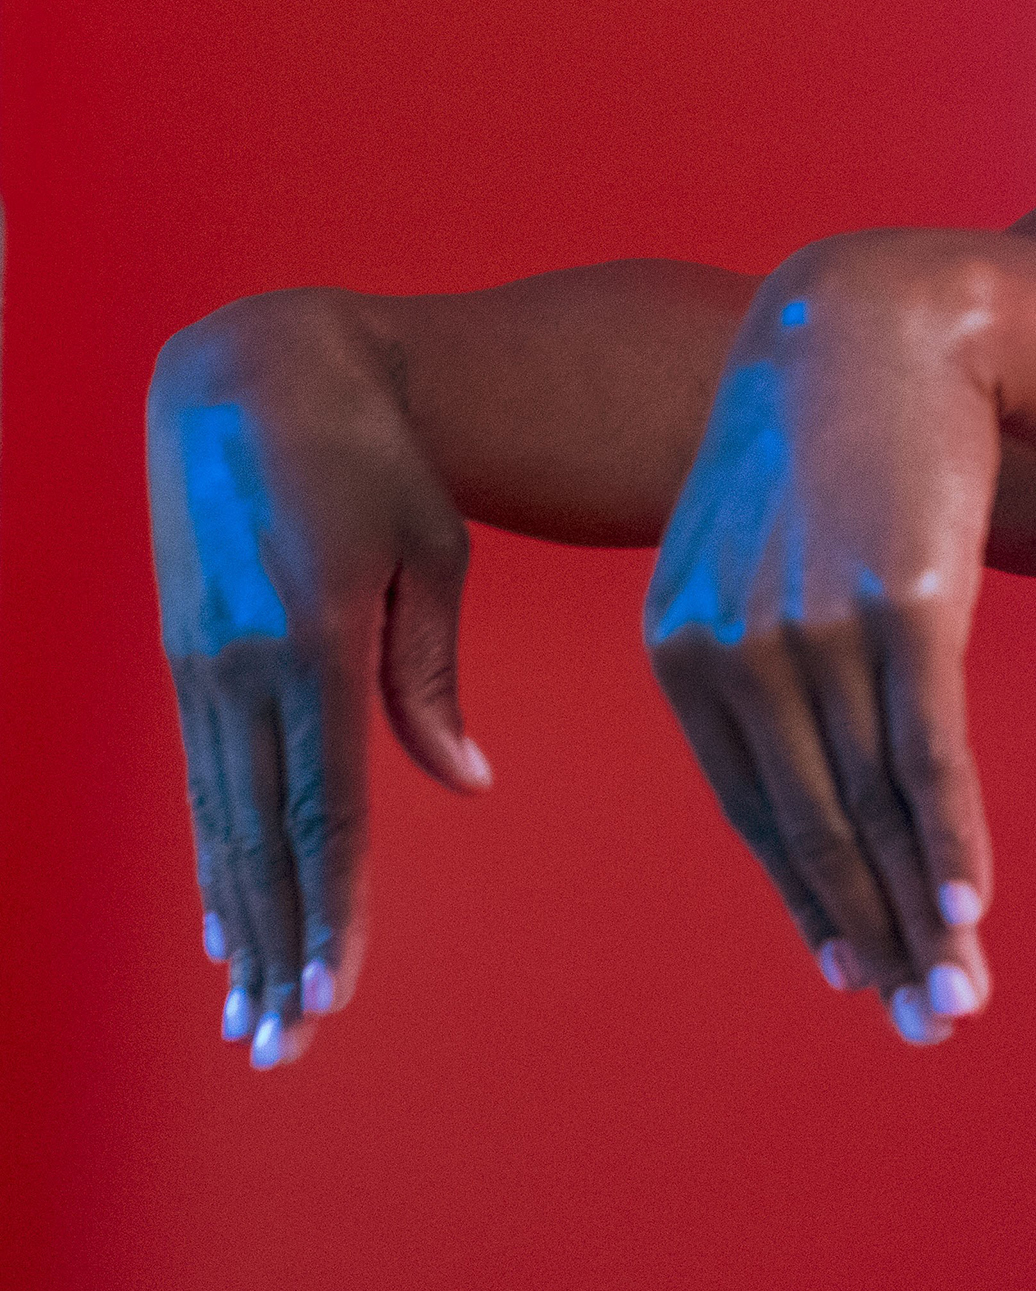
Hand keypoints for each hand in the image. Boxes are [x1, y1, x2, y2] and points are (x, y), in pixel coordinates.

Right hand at [147, 293, 493, 1068]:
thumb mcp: (426, 550)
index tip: (334, 993)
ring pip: (225, 825)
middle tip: (285, 1047)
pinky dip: (219, 859)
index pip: (327, 809)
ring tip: (253, 1014)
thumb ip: (429, 672)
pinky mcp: (187, 658)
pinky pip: (207, 781)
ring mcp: (204, 667)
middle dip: (280, 951)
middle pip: (266, 842)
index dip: (332, 909)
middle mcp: (246, 669)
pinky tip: (231, 922)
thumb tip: (463, 780)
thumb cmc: (373, 455)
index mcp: (315, 643)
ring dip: (243, 924)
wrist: (254, 373)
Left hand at [645, 233, 998, 1043]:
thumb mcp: (759, 543)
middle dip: (873, 941)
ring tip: (960, 996)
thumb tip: (812, 746)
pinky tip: (970, 909)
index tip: (860, 974)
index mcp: (682, 648)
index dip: (815, 902)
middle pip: (813, 830)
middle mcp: (735, 653)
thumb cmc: (828, 435)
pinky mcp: (905, 606)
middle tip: (924, 1027)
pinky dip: (949, 841)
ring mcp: (817, 632)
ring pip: (871, 807)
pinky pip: (924, 752)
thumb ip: (762, 644)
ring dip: (921, 917)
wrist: (882, 321)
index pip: (758, 810)